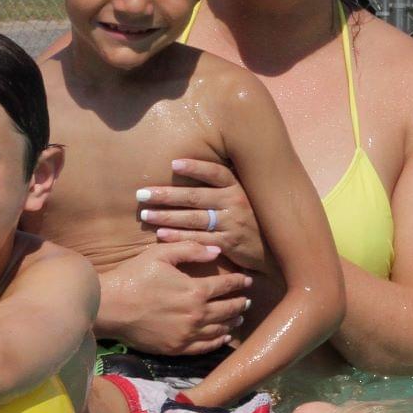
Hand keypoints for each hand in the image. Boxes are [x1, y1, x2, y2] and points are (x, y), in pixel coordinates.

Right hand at [97, 241, 253, 355]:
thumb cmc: (134, 277)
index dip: (238, 281)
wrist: (111, 307)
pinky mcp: (177, 348)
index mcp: (196, 290)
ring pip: (219, 329)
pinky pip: (205, 346)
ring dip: (232, 322)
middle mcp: (197, 315)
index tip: (247, 280)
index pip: (226, 285)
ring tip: (239, 317)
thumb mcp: (160, 254)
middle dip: (240, 303)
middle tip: (247, 300)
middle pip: (228, 309)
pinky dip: (218, 341)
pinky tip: (223, 336)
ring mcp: (188, 334)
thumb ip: (190, 249)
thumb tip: (216, 251)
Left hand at [137, 158, 271, 274]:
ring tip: (145, 215)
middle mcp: (234, 202)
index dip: (195, 167)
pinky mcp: (228, 243)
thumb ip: (218, 185)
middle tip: (141, 194)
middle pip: (195, 196)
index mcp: (236, 187)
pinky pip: (198, 238)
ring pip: (193, 219)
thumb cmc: (248, 217)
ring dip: (166, 216)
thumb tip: (185, 167)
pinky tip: (160, 234)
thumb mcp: (239, 196)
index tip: (173, 163)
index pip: (215, 173)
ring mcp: (232, 223)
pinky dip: (178, 236)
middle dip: (166, 195)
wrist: (271, 248)